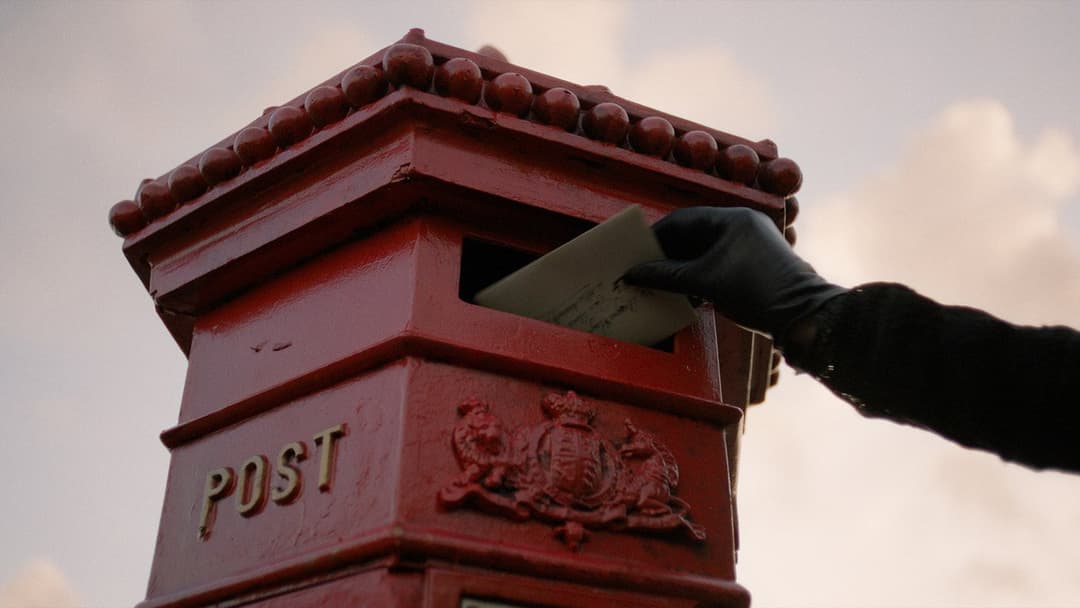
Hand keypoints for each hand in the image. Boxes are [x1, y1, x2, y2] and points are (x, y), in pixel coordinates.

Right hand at [624, 206, 845, 339]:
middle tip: (644, 271)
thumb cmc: (757, 291)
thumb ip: (667, 276)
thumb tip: (634, 273)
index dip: (656, 237)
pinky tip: (686, 293)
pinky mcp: (755, 264)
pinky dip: (700, 276)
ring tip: (661, 284)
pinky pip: (718, 263)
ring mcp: (750, 244)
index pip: (683, 220)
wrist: (804, 316)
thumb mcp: (705, 282)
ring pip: (705, 251)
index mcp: (732, 219)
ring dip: (683, 267)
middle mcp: (742, 225)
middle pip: (694, 235)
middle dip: (668, 254)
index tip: (636, 253)